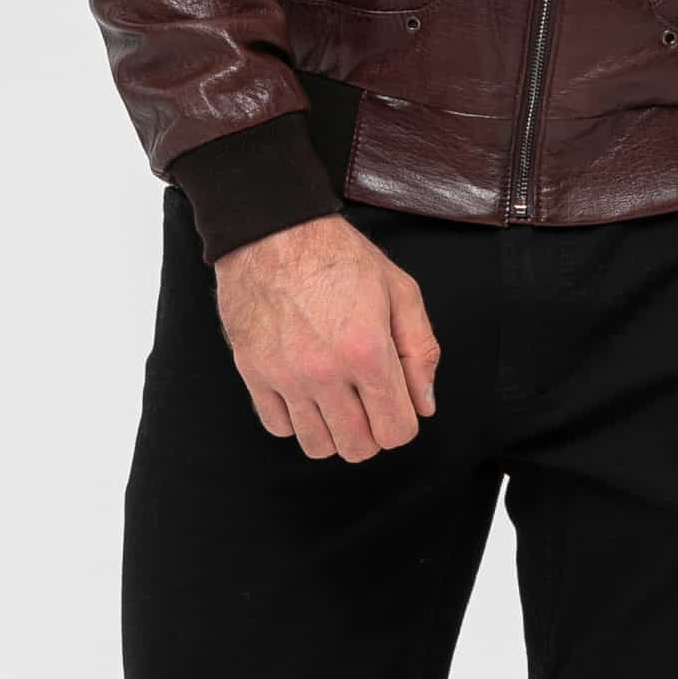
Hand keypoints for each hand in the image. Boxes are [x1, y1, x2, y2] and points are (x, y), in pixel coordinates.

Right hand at [214, 212, 440, 459]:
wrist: (272, 231)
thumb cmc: (337, 255)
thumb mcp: (400, 290)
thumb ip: (421, 351)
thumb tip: (423, 404)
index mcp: (367, 351)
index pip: (396, 431)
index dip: (403, 422)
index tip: (397, 403)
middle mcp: (324, 372)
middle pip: (358, 447)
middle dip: (372, 433)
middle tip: (369, 403)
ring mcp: (285, 376)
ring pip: (317, 445)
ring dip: (335, 431)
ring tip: (338, 400)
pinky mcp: (254, 373)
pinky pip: (279, 427)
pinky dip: (297, 420)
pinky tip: (307, 393)